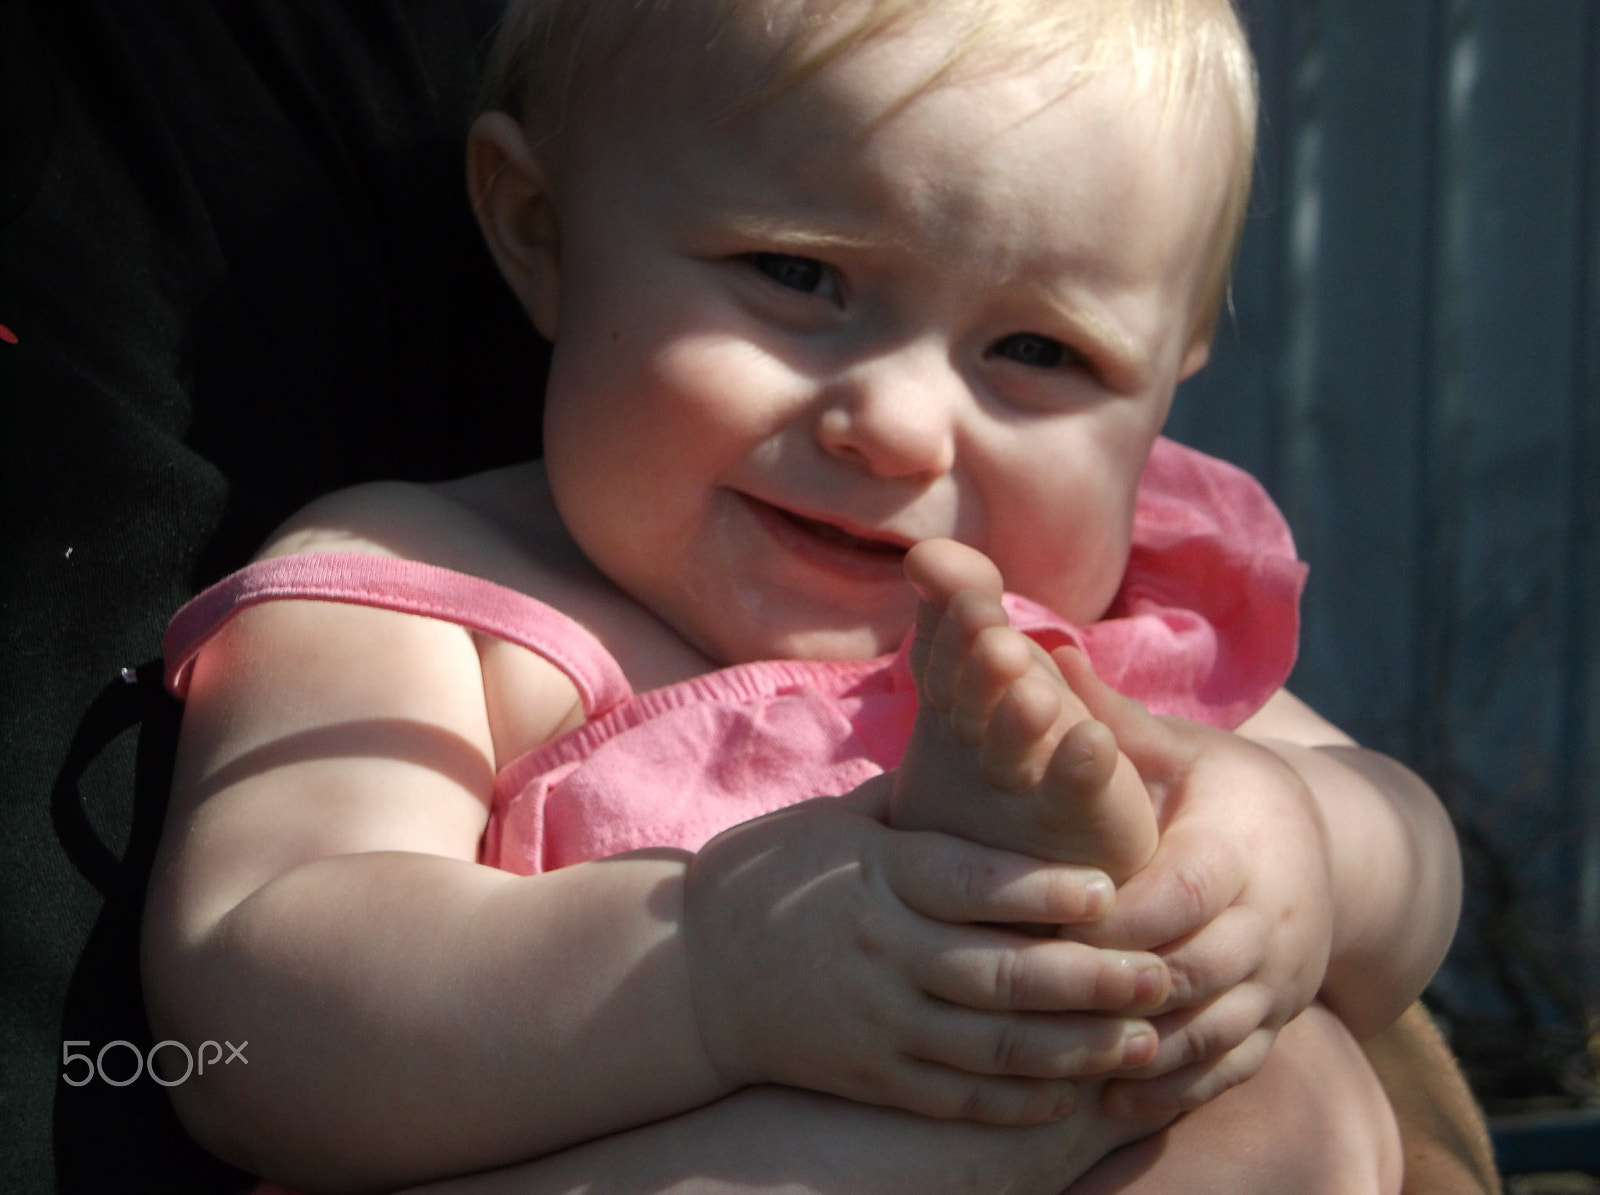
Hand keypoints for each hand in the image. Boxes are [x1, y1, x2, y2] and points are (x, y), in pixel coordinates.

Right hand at [681, 776, 1170, 1124]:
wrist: (684, 971)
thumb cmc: (768, 877)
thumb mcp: (830, 822)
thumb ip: (910, 808)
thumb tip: (988, 758)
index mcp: (876, 874)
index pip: (967, 883)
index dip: (1040, 892)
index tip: (1112, 890)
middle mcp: (878, 948)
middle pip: (996, 972)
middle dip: (1087, 979)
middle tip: (1161, 978)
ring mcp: (872, 1018)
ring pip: (986, 1043)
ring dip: (1071, 1047)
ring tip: (1140, 1040)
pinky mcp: (866, 1071)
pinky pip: (949, 1094)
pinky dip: (1012, 1100)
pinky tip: (1068, 1095)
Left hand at [1053, 650, 1334, 1118]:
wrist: (1322, 846)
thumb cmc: (1221, 787)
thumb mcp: (1179, 748)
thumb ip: (1112, 718)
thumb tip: (1039, 648)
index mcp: (1239, 849)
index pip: (1179, 895)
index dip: (1114, 917)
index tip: (1047, 925)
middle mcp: (1270, 921)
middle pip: (1193, 972)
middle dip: (1116, 990)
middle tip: (1033, 1002)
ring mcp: (1280, 980)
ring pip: (1212, 1032)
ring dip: (1140, 1050)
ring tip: (1063, 1058)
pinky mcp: (1278, 1021)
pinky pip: (1232, 1068)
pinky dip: (1176, 1087)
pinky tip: (1112, 1099)